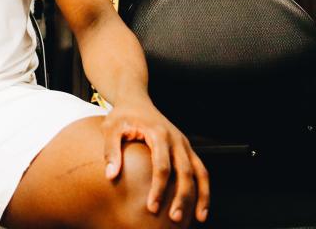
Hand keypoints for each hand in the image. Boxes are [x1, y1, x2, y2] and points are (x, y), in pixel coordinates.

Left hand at [101, 100, 209, 223]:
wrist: (135, 99)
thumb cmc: (122, 115)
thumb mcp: (110, 128)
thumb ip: (110, 150)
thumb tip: (111, 175)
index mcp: (158, 133)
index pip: (162, 166)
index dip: (159, 188)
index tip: (152, 207)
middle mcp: (176, 139)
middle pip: (184, 172)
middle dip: (181, 196)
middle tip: (174, 218)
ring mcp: (184, 144)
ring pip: (199, 172)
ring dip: (200, 196)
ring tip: (198, 218)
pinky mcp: (186, 148)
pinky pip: (201, 170)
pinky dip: (204, 188)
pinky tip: (200, 207)